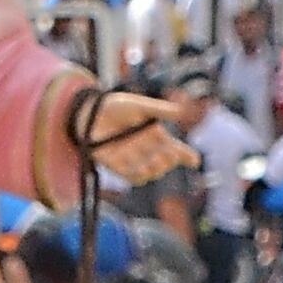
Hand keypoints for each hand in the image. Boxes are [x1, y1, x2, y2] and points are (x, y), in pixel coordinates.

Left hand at [77, 90, 192, 185]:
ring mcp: (132, 159)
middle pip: (164, 163)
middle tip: (170, 153)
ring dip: (156, 169)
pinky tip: (142, 167)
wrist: (88, 113)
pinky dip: (139, 174)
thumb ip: (159, 110)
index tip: (194, 160)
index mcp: (154, 135)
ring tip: (157, 159)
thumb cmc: (114, 107)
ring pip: (150, 173)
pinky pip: (132, 177)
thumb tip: (182, 112)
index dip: (186, 156)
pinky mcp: (117, 166)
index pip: (175, 149)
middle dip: (170, 161)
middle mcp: (145, 150)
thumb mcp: (139, 105)